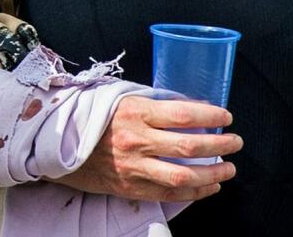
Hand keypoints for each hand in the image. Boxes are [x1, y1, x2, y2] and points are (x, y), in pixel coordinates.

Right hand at [55, 96, 240, 201]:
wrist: (56, 145)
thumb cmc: (90, 117)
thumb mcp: (117, 99)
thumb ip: (149, 102)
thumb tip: (185, 105)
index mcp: (134, 112)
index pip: (183, 113)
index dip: (210, 114)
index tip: (226, 114)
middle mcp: (137, 140)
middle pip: (189, 145)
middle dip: (219, 144)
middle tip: (236, 142)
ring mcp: (134, 166)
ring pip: (183, 174)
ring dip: (212, 172)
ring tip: (228, 168)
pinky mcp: (131, 186)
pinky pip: (169, 193)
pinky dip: (194, 191)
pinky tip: (209, 186)